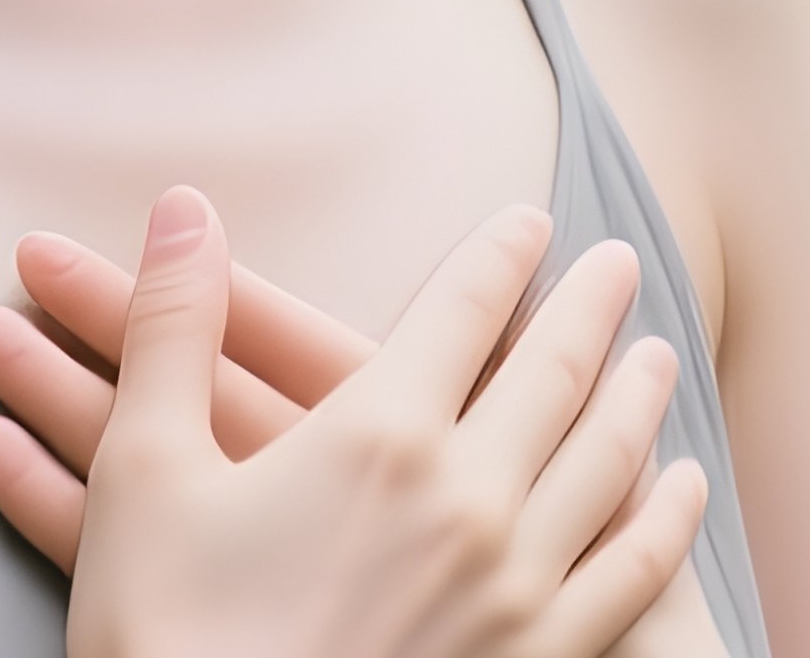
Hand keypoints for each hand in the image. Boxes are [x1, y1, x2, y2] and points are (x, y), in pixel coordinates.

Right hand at [0, 186, 706, 657]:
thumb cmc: (173, 628)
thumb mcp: (146, 466)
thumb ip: (173, 326)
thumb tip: (184, 209)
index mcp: (376, 437)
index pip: (459, 315)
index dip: (496, 257)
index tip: (530, 220)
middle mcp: (466, 501)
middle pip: (553, 377)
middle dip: (588, 310)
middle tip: (617, 262)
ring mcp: (514, 590)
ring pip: (605, 467)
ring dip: (638, 399)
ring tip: (659, 354)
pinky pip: (628, 576)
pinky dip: (662, 521)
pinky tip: (677, 492)